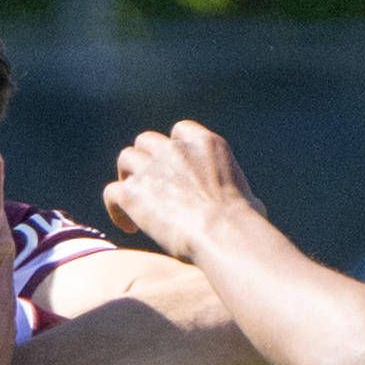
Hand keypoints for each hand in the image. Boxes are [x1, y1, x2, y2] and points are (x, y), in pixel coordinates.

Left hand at [106, 120, 259, 264]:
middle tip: (150, 186)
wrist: (223, 233)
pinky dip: (117, 208)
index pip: (181, 132)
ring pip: (126, 159)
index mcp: (206, 144)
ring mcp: (151, 167)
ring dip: (128, 177)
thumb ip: (242, 194)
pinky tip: (128, 226)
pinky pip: (112, 191)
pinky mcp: (133, 191)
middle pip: (147, 141)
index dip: (174, 149)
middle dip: (147, 160)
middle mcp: (175, 149)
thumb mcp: (251, 200)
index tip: (176, 169)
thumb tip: (253, 207)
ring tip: (135, 202)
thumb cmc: (244, 224)